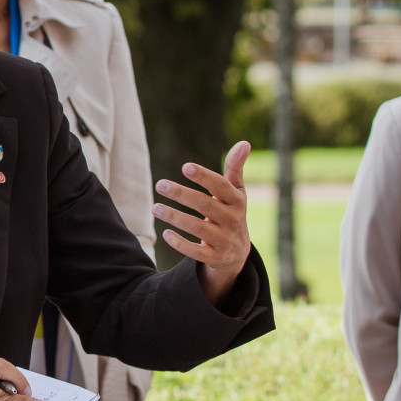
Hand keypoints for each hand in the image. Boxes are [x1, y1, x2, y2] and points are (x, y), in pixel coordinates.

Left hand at [157, 140, 253, 302]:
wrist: (238, 254)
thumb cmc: (231, 213)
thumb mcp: (236, 193)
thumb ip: (235, 168)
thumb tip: (244, 142)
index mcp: (238, 201)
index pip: (221, 186)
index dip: (205, 177)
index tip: (186, 167)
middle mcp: (233, 220)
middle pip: (206, 205)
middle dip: (182, 194)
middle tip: (160, 184)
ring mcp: (225, 240)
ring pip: (198, 227)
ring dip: (175, 217)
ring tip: (155, 208)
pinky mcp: (215, 258)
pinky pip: (197, 252)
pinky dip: (181, 243)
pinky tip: (165, 233)